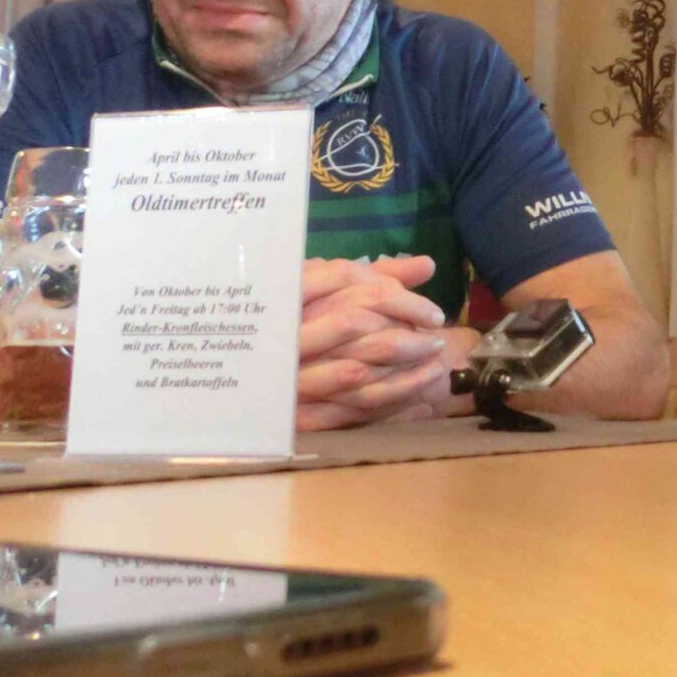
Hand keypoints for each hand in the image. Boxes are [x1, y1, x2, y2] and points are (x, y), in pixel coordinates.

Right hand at [296, 255, 455, 429]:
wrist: (236, 373)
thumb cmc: (295, 320)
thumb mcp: (332, 290)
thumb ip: (379, 277)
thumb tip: (428, 265)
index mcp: (294, 292)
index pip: (353, 285)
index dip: (402, 299)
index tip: (435, 314)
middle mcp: (287, 330)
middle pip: (356, 325)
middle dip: (408, 335)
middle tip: (439, 341)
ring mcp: (287, 372)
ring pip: (357, 372)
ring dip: (405, 373)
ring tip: (436, 368)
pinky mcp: (293, 411)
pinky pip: (349, 410)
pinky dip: (389, 406)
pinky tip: (420, 402)